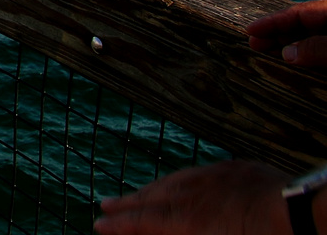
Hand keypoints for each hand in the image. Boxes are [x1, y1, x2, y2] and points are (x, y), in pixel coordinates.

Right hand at [95, 160, 287, 234]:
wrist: (299, 211)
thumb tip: (158, 231)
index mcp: (185, 220)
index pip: (143, 221)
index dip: (120, 224)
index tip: (99, 223)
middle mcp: (191, 195)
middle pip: (151, 198)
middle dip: (127, 203)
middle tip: (107, 205)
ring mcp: (210, 177)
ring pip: (171, 182)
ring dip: (150, 190)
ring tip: (136, 194)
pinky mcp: (232, 169)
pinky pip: (195, 173)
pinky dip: (179, 180)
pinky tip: (177, 182)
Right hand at [247, 0, 326, 65]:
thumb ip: (316, 47)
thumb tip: (287, 54)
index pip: (300, 12)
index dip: (274, 21)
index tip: (251, 30)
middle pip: (303, 25)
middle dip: (278, 34)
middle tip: (255, 44)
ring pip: (312, 38)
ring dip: (291, 46)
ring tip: (270, 53)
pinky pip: (322, 50)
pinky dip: (308, 55)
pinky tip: (297, 61)